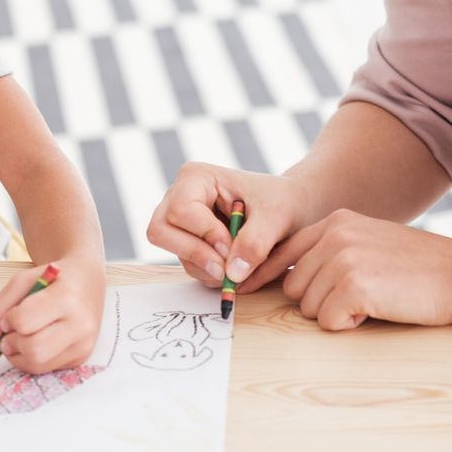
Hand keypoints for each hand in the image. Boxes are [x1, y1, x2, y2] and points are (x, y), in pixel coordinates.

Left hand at [0, 257, 105, 372]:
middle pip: (34, 349)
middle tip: (9, 335)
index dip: (8, 321)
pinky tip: (36, 342)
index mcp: (67, 296)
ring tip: (20, 339)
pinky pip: (47, 368)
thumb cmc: (54, 279)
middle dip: (12, 344)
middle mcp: (81, 323)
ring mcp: (83, 343)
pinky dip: (33, 359)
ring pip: (39, 364)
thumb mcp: (23, 280)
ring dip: (19, 356)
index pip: (25, 321)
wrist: (87, 280)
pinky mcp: (82, 357)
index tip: (9, 316)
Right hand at [146, 161, 314, 290]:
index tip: (231, 248)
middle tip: (227, 270)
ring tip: (240, 266)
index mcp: (196, 178)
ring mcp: (179, 222)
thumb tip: (232, 274)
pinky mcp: (188, 242)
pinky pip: (188, 265)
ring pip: (175, 253)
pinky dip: (210, 273)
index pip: (181, 210)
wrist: (290, 209)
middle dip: (195, 254)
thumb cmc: (282, 202)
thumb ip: (255, 242)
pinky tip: (234, 267)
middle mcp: (179, 196)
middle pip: (161, 231)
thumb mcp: (275, 217)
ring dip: (207, 268)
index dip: (204, 234)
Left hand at [244, 209, 451, 329]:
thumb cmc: (419, 267)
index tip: (242, 288)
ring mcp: (343, 258)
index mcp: (337, 221)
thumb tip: (294, 277)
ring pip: (307, 306)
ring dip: (335, 314)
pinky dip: (348, 325)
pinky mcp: (354, 286)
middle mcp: (335, 234)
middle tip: (356, 298)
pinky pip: (327, 321)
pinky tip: (375, 310)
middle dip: (316, 301)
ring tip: (371, 301)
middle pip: (292, 284)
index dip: (262, 273)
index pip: (283, 250)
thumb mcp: (370, 240)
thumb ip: (334, 249)